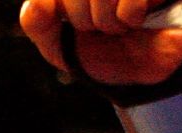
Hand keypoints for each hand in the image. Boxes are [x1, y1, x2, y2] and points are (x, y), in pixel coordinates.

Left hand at [20, 0, 181, 84]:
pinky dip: (129, 16)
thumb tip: (36, 3)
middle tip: (101, 29)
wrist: (146, 77)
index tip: (75, 25)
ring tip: (119, 27)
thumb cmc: (103, 54)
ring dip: (107, 20)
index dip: (64, 12)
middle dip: (84, 19)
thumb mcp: (60, 48)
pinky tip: (137, 19)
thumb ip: (38, 25)